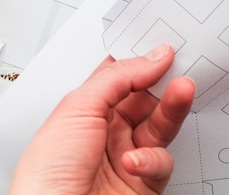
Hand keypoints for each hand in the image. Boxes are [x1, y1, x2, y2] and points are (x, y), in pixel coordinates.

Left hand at [8, 44, 195, 194]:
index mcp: (86, 109)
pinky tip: (133, 160)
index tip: (163, 47)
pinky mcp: (144, 181)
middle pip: (146, 98)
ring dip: (172, 107)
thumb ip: (120, 78)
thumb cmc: (46, 174)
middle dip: (164, 81)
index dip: (142, 60)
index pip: (121, 77)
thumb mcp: (78, 108)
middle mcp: (107, 130)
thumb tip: (153, 57)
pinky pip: (161, 162)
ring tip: (182, 90)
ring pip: (161, 125)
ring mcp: (127, 155)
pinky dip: (151, 160)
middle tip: (181, 65)